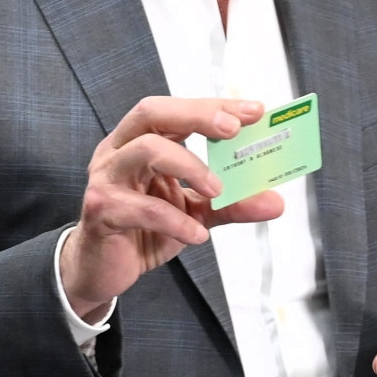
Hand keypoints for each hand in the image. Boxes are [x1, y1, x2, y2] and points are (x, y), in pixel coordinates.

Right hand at [58, 96, 283, 320]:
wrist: (103, 270)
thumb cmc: (144, 228)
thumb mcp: (194, 213)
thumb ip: (230, 204)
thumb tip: (275, 201)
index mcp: (139, 141)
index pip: (176, 111)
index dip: (213, 106)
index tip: (254, 111)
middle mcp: (119, 151)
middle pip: (153, 114)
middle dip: (196, 116)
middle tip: (233, 130)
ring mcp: (106, 178)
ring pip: (144, 150)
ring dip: (188, 164)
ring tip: (217, 190)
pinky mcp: (101, 210)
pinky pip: (141, 208)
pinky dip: (175, 220)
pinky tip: (197, 235)